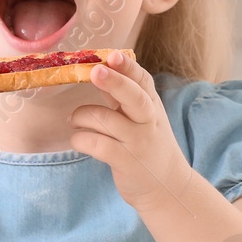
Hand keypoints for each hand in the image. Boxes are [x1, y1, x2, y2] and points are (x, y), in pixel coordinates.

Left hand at [69, 51, 190, 210]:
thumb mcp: (145, 118)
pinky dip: (80, 138)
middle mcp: (148, 121)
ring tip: (73, 120)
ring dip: (81, 116)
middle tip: (95, 72)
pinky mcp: (125, 162)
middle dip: (114, 83)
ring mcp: (138, 142)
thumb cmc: (149, 145)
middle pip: (133, 96)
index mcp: (151, 105)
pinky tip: (78, 138)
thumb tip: (100, 69)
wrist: (167, 187)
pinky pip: (97, 144)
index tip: (113, 55)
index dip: (128, 67)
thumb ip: (125, 97)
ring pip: (106, 120)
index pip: (142, 80)